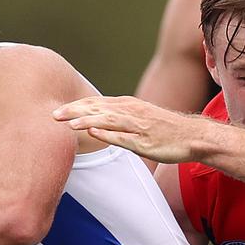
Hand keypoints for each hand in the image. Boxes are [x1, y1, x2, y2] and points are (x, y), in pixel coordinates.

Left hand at [53, 96, 211, 163]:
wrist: (191, 136)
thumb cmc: (163, 129)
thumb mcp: (138, 118)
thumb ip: (117, 118)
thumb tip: (94, 122)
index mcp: (127, 106)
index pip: (96, 103)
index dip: (75, 106)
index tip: (56, 111)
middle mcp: (131, 112)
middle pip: (98, 109)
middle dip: (75, 111)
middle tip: (53, 115)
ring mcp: (138, 126)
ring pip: (109, 120)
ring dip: (88, 120)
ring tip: (69, 124)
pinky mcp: (145, 142)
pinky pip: (124, 138)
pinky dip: (108, 134)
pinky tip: (94, 133)